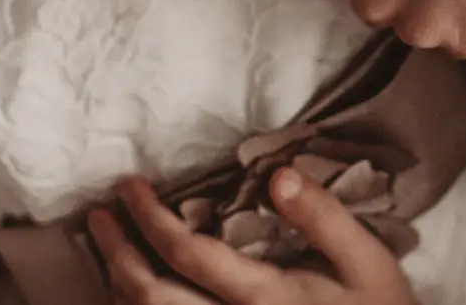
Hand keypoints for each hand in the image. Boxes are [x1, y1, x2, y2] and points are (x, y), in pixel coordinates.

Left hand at [90, 171, 417, 304]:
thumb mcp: (367, 262)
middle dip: (115, 254)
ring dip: (118, 286)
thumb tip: (278, 174)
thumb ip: (322, 217)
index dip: (148, 217)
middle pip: (148, 299)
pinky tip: (136, 290)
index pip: (187, 255)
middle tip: (98, 216)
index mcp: (264, 300)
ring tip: (107, 248)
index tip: (129, 185)